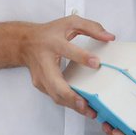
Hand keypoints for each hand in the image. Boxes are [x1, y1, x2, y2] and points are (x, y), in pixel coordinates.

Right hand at [0, 16, 114, 114]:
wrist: (26, 43)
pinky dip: (68, 104)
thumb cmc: (49, 33)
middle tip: (86, 104)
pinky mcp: (41, 85)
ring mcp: (41, 76)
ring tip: (89, 111)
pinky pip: (55, 97)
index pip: (67, 50)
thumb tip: (109, 37)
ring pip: (55, 95)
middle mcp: (45, 62)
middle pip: (55, 83)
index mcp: (52, 43)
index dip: (82, 57)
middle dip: (71, 96)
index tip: (96, 63)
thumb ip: (91, 27)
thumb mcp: (70, 23)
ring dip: (72, 106)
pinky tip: (81, 108)